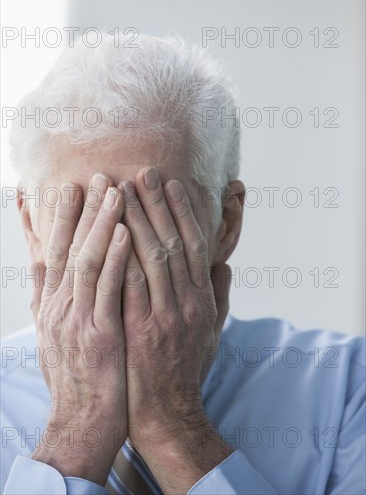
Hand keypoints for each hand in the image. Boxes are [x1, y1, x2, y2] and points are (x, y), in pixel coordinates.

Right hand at [30, 174, 130, 485]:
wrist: (82, 424)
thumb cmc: (78, 380)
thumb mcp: (57, 338)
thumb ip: (55, 303)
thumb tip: (48, 275)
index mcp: (55, 306)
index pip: (54, 252)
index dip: (60, 218)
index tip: (69, 188)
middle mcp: (60, 307)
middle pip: (68, 247)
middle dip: (81, 210)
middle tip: (94, 175)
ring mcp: (77, 319)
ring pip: (87, 259)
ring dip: (100, 222)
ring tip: (113, 190)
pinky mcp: (98, 334)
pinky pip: (107, 288)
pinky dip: (115, 257)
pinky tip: (125, 231)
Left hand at [119, 166, 231, 490]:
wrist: (169, 412)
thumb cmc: (188, 368)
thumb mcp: (213, 332)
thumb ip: (219, 296)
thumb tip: (223, 265)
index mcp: (204, 299)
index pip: (196, 244)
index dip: (183, 211)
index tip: (171, 184)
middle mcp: (188, 302)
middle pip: (172, 241)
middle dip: (156, 204)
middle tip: (142, 172)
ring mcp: (165, 315)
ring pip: (151, 256)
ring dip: (136, 220)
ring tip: (121, 190)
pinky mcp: (140, 330)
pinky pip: (131, 285)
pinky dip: (124, 255)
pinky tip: (112, 230)